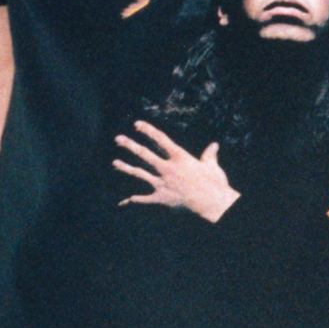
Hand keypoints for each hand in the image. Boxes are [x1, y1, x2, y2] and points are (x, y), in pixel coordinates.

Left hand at [114, 123, 239, 221]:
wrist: (211, 203)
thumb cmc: (214, 183)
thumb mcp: (212, 166)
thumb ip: (209, 155)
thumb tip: (214, 145)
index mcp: (180, 157)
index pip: (160, 139)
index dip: (148, 130)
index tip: (137, 124)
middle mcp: (168, 168)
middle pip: (145, 154)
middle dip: (130, 145)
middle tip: (118, 139)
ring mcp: (162, 183)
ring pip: (140, 173)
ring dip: (127, 167)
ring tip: (115, 162)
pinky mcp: (162, 198)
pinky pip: (145, 198)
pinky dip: (136, 199)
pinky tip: (127, 199)